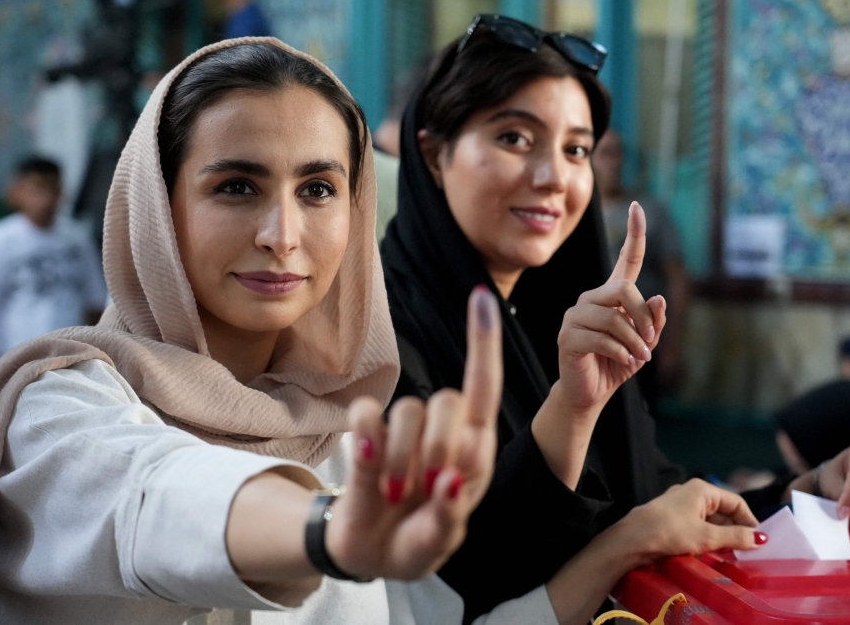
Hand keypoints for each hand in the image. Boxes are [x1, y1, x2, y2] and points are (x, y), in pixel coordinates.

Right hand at [325, 287, 502, 579]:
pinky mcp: (366, 432)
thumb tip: (449, 481)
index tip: (481, 297)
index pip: (484, 386)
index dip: (483, 342)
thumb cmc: (418, 541)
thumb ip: (448, 515)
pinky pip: (366, 413)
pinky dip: (367, 439)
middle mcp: (443, 431)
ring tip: (395, 496)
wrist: (370, 552)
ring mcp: (402, 430)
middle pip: (449, 401)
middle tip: (427, 488)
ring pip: (408, 410)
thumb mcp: (439, 541)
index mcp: (475, 449)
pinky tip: (370, 470)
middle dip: (439, 447)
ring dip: (400, 460)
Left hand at [545, 478, 761, 624]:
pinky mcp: (671, 521)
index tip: (760, 541)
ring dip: (721, 538)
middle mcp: (691, 494)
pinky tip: (712, 555)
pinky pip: (696, 528)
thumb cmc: (670, 531)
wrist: (632, 540)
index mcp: (701, 490)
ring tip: (733, 557)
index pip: (735, 502)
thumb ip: (736, 537)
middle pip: (722, 512)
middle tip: (748, 552)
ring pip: (709, 522)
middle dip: (735, 531)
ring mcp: (679, 507)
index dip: (749, 520)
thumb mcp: (707, 536)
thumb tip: (761, 538)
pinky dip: (707, 540)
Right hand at [553, 201, 666, 418]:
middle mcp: (590, 299)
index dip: (633, 233)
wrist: (589, 394)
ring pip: (613, 317)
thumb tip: (659, 299)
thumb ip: (653, 323)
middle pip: (623, 290)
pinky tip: (626, 363)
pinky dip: (621, 352)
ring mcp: (575, 316)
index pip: (626, 260)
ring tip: (640, 358)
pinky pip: (601, 337)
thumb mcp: (644, 343)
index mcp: (611, 296)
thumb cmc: (616, 364)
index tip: (637, 206)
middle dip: (643, 317)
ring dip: (634, 342)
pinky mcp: (567, 336)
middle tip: (652, 344)